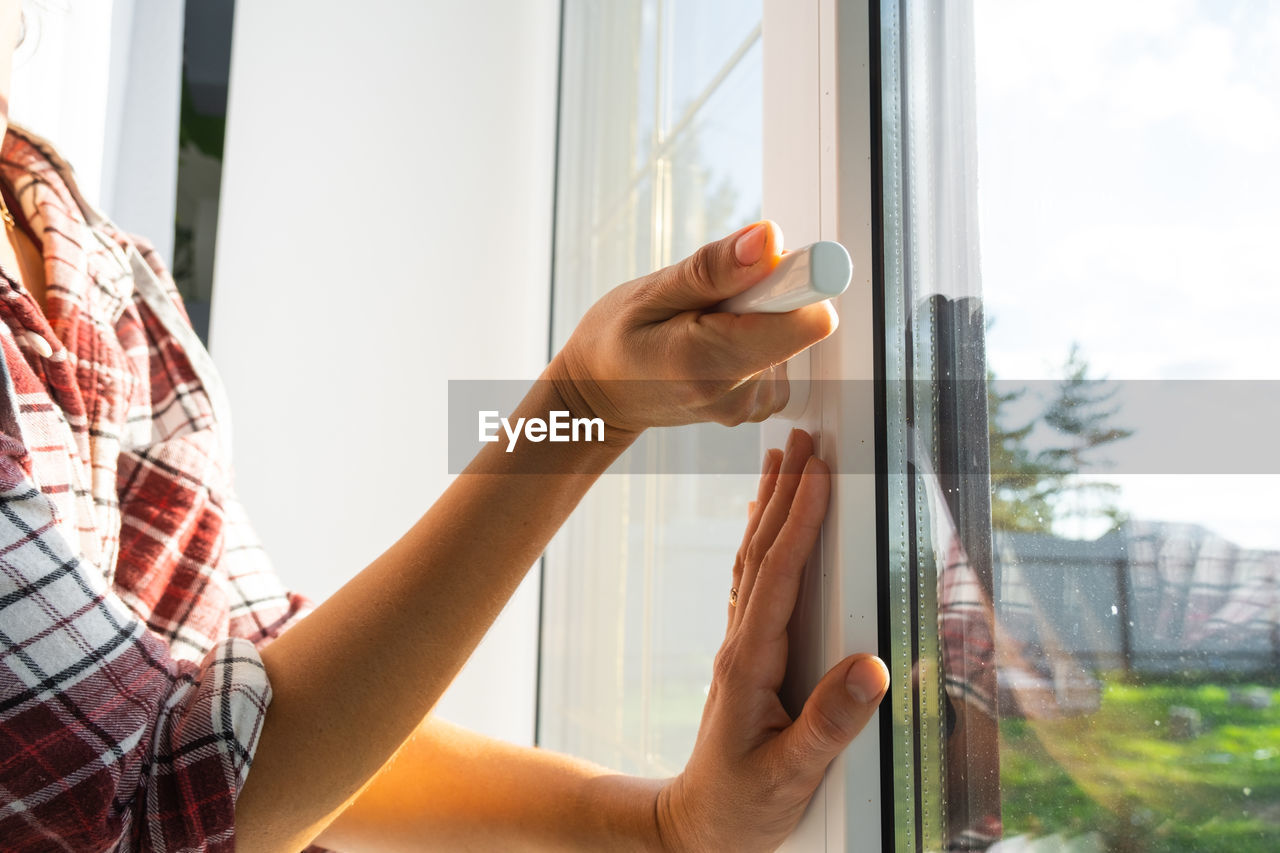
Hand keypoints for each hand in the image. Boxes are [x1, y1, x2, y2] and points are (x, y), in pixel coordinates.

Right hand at [549, 222, 837, 434]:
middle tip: (711, 299)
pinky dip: (754, 335)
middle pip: (799, 319)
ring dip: (755, 314)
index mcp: (711, 364)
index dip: (798, 280)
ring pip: (789, 332)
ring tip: (702, 324)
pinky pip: (781, 351)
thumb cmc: (613, 342)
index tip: (771, 267)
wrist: (601, 399)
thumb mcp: (649, 294)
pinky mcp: (758, 403)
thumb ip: (713, 270)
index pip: (808, 320)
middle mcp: (739, 392)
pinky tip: (714, 341)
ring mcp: (751, 404)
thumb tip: (769, 240)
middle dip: (766, 292)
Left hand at [656, 429, 888, 851]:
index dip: (800, 523)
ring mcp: (742, 647)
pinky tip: (770, 523)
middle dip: (784, 492)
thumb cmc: (743, 807)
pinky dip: (765, 540)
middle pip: (762, 553)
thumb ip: (830, 724)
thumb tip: (873, 667)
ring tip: (783, 458)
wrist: (698, 828)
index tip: (818, 475)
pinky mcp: (749, 656)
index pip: (777, 578)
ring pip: (755, 561)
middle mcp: (741, 645)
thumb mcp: (790, 775)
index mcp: (750, 665)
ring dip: (770, 506)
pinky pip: (756, 583)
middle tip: (802, 438)